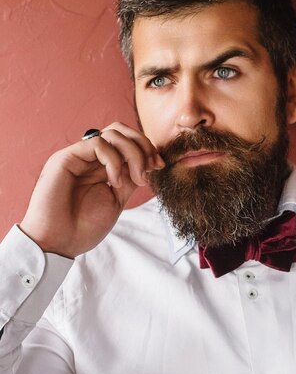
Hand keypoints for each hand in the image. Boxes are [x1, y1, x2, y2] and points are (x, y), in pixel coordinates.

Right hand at [20, 122, 163, 257]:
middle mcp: (88, 158)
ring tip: (136, 179)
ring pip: (113, 133)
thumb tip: (147, 163)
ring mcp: (78, 156)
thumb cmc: (82, 228)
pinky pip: (98, 144)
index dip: (146, 149)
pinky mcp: (65, 158)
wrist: (58, 243)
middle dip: (143, 144)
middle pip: (120, 130)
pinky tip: (114, 181)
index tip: (159, 166)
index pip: (126, 142)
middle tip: (152, 166)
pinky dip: (114, 160)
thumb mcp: (115, 200)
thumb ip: (128, 179)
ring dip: (133, 153)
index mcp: (100, 166)